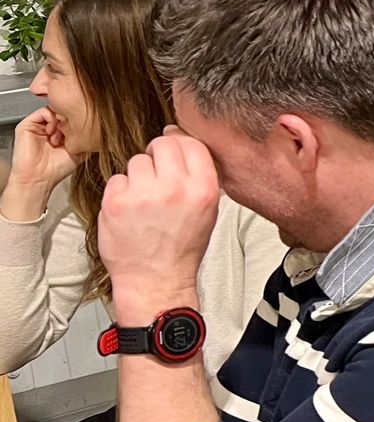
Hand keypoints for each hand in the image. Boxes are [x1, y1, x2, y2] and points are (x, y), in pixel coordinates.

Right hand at [1, 107, 77, 218]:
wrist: (38, 179)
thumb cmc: (56, 170)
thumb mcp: (80, 151)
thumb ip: (87, 137)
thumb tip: (100, 127)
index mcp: (60, 133)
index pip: (72, 116)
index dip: (79, 120)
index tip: (83, 130)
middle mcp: (48, 128)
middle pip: (63, 111)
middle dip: (70, 119)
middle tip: (72, 133)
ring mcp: (37, 126)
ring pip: (54, 109)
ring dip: (61, 120)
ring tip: (60, 137)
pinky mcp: (26, 126)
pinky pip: (42, 111)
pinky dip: (51, 118)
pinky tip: (53, 132)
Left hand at [98, 129, 220, 323]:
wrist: (155, 279)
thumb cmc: (181, 247)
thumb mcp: (209, 210)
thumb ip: (200, 177)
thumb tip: (183, 144)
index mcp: (203, 189)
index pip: (192, 143)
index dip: (180, 142)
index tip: (173, 147)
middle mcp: (175, 188)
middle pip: (162, 144)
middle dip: (158, 155)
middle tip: (156, 173)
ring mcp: (143, 195)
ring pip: (137, 161)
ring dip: (139, 175)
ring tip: (143, 198)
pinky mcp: (116, 203)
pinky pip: (117, 179)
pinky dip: (121, 191)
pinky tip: (129, 209)